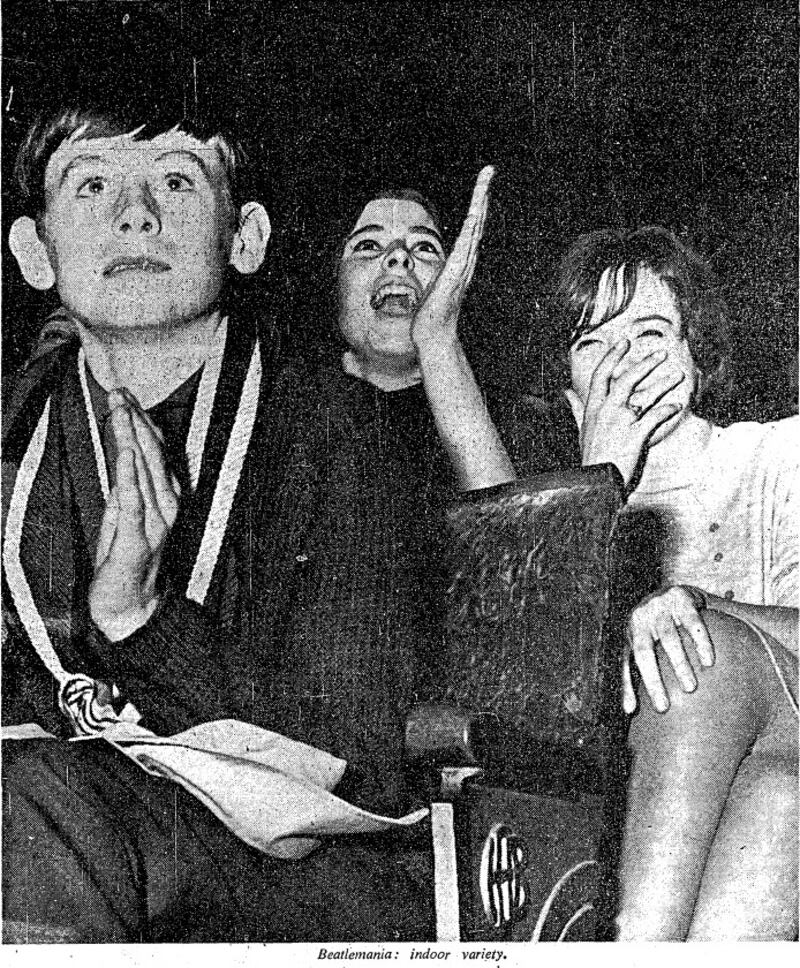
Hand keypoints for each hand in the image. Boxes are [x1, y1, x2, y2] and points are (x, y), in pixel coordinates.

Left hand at [89, 390, 179, 640]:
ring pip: (144, 470)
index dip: (142, 423)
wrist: (131, 609)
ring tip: (121, 409)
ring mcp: (154, 523)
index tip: (127, 397)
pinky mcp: (137, 539)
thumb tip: (123, 457)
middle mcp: (165, 508)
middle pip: (151, 455)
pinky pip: (133, 501)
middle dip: (135, 420)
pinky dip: (130, 475)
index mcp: (165, 501)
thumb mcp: (123, 519)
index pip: (156, 454)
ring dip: (132, 437)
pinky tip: (125, 452)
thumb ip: (126, 489)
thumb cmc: (126, 565)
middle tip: (120, 392)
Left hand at [411, 165, 493, 354]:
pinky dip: (473, 223)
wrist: (433, 336)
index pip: (470, 228)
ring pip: (474, 226)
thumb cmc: (429, 318)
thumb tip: (433, 278)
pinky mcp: (456, 272)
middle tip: (489, 171)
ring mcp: (463, 266)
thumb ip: (437, 279)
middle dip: (483, 194)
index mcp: (460, 262)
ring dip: (481, 201)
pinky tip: (476, 207)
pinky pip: (466, 242)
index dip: (476, 206)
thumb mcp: (432, 288)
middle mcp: (466, 261)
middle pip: (477, 221)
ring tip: (486, 178)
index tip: (481, 187)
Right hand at [565, 338, 684, 486]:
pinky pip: (655, 417)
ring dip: (663, 383)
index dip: (612, 356)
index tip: (624, 343)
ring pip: (644, 395)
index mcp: (592, 409)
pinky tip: (677, 406)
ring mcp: (620, 422)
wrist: (594, 483)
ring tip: (678, 375)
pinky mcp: (634, 435)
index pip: (601, 375)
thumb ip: (577, 409)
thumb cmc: (591, 458)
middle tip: (661, 354)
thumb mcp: (580, 429)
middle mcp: (605, 411)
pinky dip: (668, 410)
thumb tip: (567, 393)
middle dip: (644, 364)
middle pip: (625, 379)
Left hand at [623, 585, 714, 713]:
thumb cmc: (655, 629)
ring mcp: (659, 606)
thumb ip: (633, 674)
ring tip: (690, 687)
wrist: (674, 592)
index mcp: (630, 632)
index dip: (636, 687)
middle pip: (644, 651)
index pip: (630, 663)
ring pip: (668, 637)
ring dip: (678, 663)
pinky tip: (708, 661)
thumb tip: (629, 711)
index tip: (658, 710)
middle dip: (653, 679)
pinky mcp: (681, 597)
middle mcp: (641, 617)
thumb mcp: (640, 646)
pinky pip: (692, 623)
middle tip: (664, 706)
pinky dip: (700, 642)